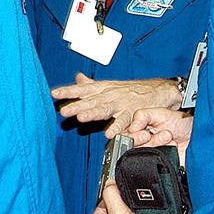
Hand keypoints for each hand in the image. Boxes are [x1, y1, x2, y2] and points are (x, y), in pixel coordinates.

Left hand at [52, 73, 180, 130]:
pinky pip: (125, 121)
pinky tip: (109, 134)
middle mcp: (111, 95)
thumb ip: (92, 85)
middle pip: (91, 100)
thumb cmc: (133, 89)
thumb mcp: (110, 85)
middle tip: (64, 110)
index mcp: (104, 89)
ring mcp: (122, 104)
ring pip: (105, 108)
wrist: (160, 90)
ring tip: (82, 118)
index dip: (68, 91)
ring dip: (93, 113)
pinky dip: (117, 127)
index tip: (54, 94)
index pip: (83, 89)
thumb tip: (77, 78)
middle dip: (77, 105)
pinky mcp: (134, 113)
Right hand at [122, 107, 192, 164]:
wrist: (198, 135)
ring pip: (140, 156)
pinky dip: (161, 156)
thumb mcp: (162, 113)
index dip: (132, 136)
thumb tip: (131, 127)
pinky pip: (151, 166)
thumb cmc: (182, 124)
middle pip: (130, 148)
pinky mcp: (158, 165)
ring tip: (167, 137)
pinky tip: (170, 148)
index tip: (143, 132)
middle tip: (150, 134)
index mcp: (140, 130)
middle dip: (140, 140)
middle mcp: (144, 144)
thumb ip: (143, 116)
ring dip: (155, 144)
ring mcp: (151, 155)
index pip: (125, 136)